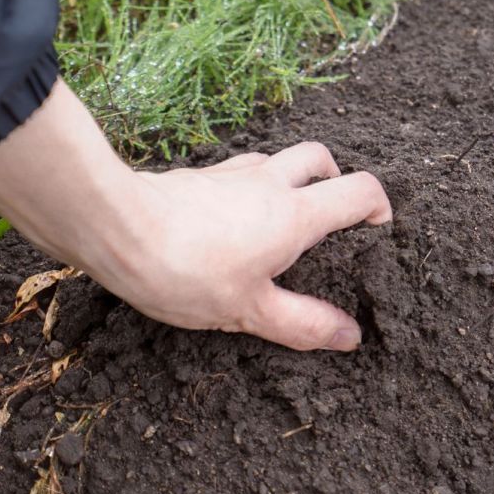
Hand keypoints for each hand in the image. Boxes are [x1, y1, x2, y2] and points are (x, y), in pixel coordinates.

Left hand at [112, 145, 390, 349]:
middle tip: (330, 217)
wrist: (113, 227)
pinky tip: (228, 222)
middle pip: (321, 158)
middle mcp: (269, 183)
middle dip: (336, 179)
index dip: (379, 207)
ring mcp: (230, 175)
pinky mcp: (197, 178)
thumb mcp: (250, 310)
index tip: (376, 233)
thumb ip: (303, 323)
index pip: (360, 190)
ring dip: (289, 181)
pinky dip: (247, 189)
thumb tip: (349, 335)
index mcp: (295, 214)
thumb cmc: (185, 271)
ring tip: (278, 222)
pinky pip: (237, 172)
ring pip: (275, 161)